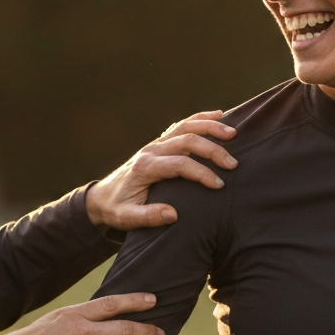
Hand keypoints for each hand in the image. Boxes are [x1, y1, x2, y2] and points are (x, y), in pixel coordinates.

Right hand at [0, 292, 163, 334]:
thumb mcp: (51, 321)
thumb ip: (74, 319)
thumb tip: (92, 319)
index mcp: (74, 315)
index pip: (111, 303)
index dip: (135, 301)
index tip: (153, 300)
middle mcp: (82, 331)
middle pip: (124, 329)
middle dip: (147, 331)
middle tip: (161, 334)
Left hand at [84, 110, 237, 231]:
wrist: (102, 197)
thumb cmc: (116, 209)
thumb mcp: (127, 218)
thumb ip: (148, 217)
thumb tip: (172, 214)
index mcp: (145, 167)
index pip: (179, 164)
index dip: (201, 173)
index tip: (218, 185)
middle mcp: (151, 150)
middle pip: (186, 141)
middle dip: (212, 151)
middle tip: (232, 164)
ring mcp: (156, 144)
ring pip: (186, 127)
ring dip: (210, 128)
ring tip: (233, 133)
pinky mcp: (160, 143)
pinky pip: (182, 125)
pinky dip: (201, 119)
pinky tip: (219, 116)